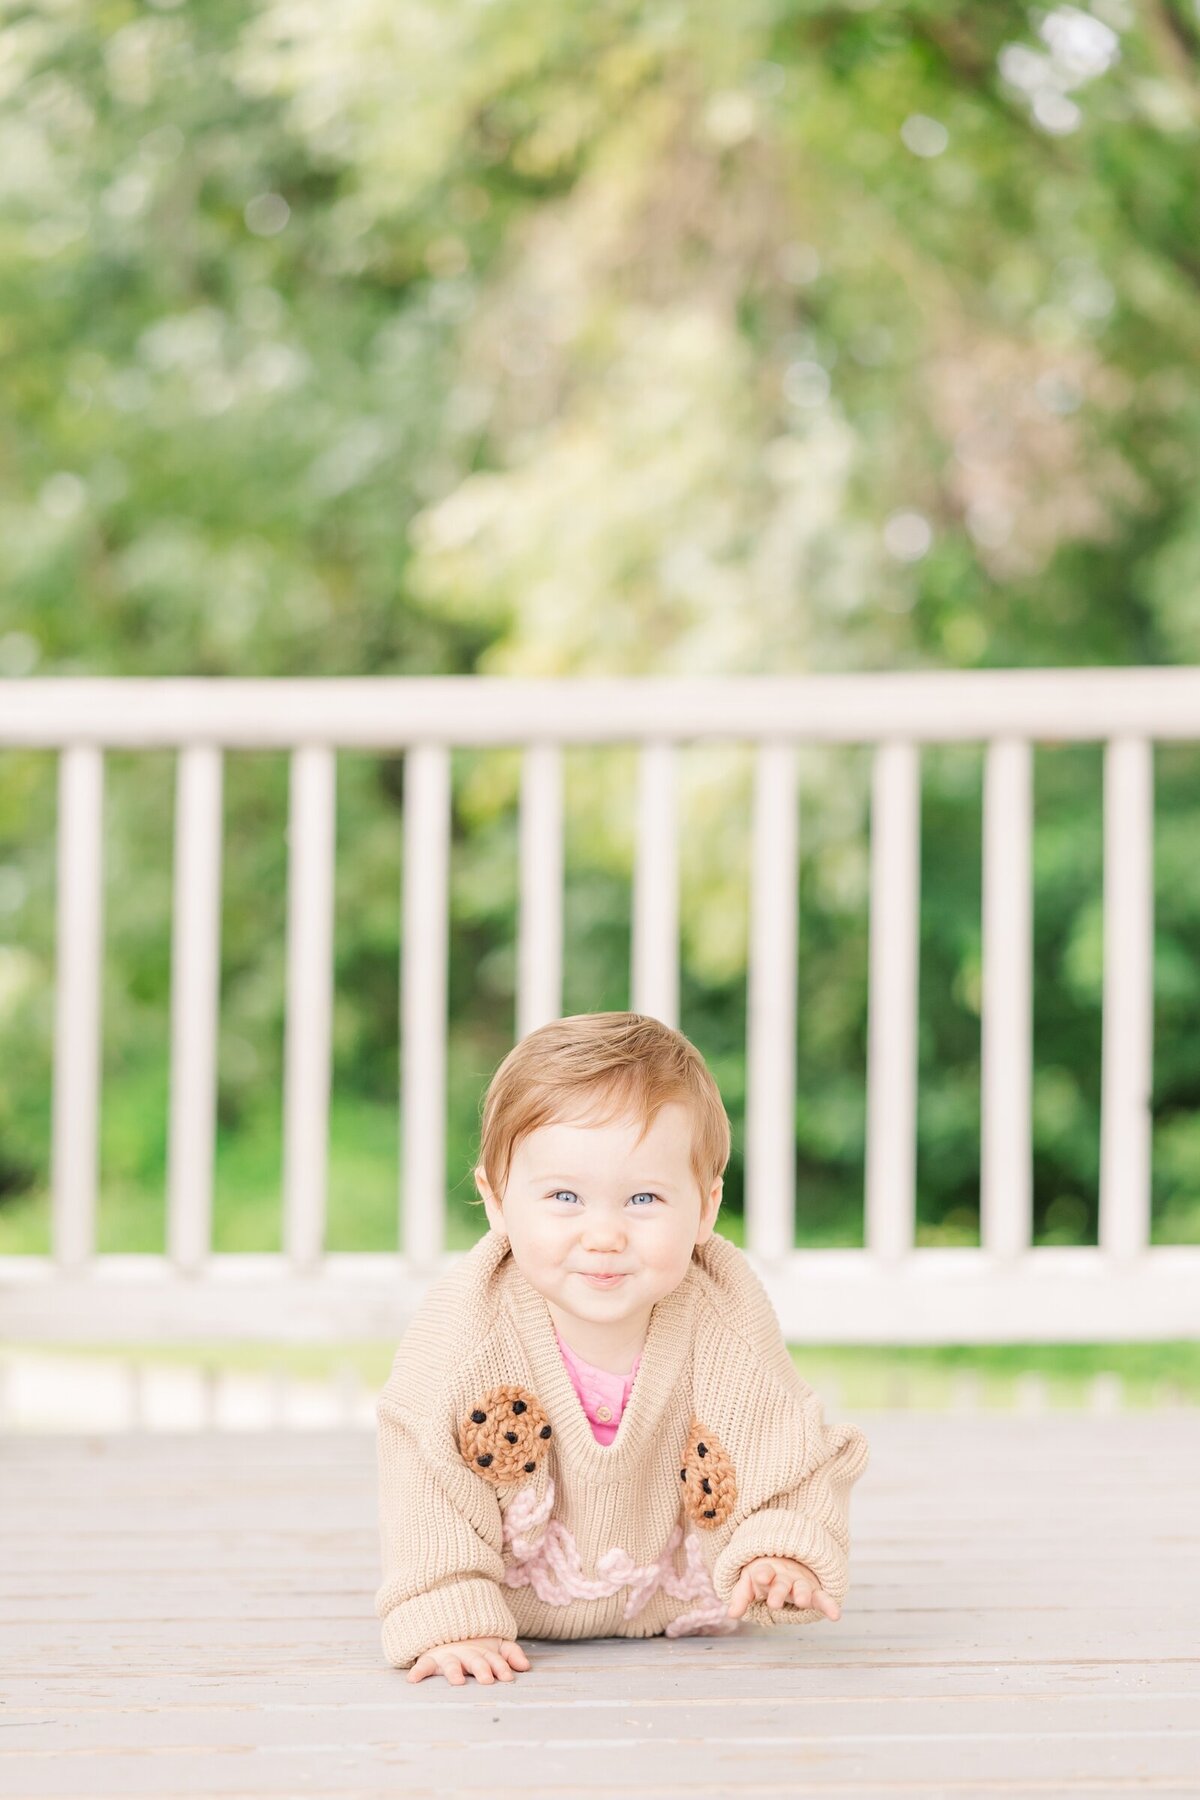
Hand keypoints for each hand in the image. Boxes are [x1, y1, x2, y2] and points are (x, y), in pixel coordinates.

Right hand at [406, 1636, 529, 1684]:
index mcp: (483, 1652)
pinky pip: (423, 1664)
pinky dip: (418, 1670)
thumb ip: (510, 1654)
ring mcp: (448, 1655)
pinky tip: (413, 1679)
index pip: (495, 1659)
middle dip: (481, 1668)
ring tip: (457, 1681)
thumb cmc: (475, 1647)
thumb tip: (526, 1666)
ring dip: (454, 1671)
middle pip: (475, 1660)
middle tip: (487, 1680)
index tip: (507, 1677)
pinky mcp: (431, 1658)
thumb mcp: (494, 1647)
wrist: (448, 1630)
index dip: (501, 1666)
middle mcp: (466, 1653)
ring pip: (451, 1663)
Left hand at [726, 1556, 841, 1621]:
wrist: (786, 1560)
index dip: (763, 1575)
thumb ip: (741, 1597)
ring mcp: (800, 1584)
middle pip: (782, 1583)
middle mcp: (785, 1577)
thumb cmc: (765, 1574)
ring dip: (803, 1594)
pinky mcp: (813, 1593)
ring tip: (803, 1602)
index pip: (764, 1572)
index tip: (761, 1576)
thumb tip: (731, 1614)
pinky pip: (822, 1599)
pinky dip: (829, 1606)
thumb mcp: (749, 1582)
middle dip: (779, 1591)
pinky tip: (836, 1615)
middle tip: (774, 1602)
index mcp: (768, 1572)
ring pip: (802, 1588)